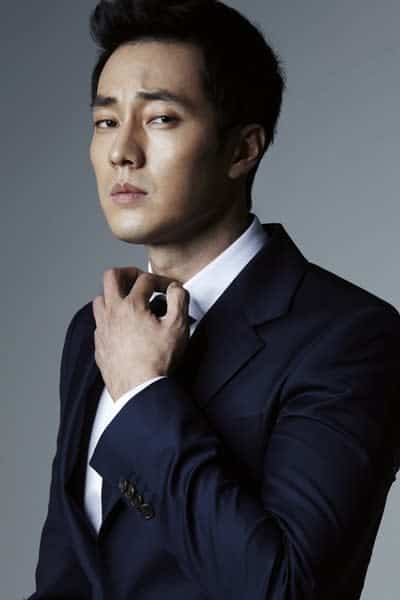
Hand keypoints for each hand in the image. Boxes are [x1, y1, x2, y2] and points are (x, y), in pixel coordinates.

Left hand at [92, 267, 190, 401]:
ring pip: (100, 299)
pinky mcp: (99, 346)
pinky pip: (99, 323)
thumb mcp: (178, 327)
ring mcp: (103, 330)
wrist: (141, 391)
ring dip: (114, 295)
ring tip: (129, 302)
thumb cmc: (159, 361)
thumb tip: (176, 288)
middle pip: (112, 277)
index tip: (170, 289)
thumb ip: (179, 300)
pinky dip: (110, 318)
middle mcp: (112, 313)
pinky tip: (122, 327)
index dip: (161, 280)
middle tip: (141, 280)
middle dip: (129, 273)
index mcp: (131, 306)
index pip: (145, 279)